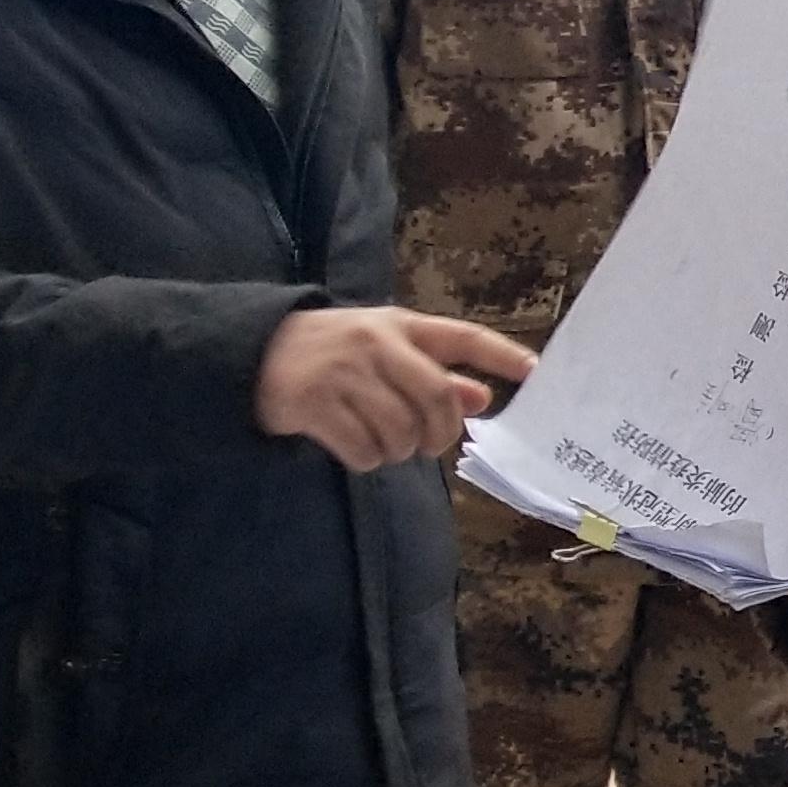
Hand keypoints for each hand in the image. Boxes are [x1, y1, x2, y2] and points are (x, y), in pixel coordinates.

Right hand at [254, 306, 535, 471]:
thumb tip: (482, 399)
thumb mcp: (384, 349)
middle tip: (430, 445)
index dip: (502, 354)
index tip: (535, 373)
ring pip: (401, 430)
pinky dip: (368, 461)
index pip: (462, 336)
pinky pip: (363, 450)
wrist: (252, 352)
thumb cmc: (333, 351)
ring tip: (385, 444)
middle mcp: (376, 344)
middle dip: (442, 433)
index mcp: (399, 325)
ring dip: (400, 451)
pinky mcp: (313, 404)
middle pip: (436, 398)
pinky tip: (356, 449)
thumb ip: (433, 373)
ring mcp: (344, 373)